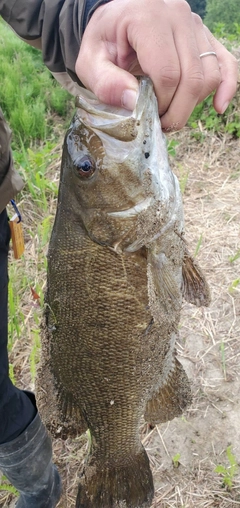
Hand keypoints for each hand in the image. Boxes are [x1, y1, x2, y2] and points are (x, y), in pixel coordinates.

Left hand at [75, 0, 237, 130]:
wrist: (115, 19)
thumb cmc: (103, 42)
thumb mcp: (89, 62)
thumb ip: (105, 83)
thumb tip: (134, 103)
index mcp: (147, 19)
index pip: (167, 74)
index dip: (160, 104)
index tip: (147, 116)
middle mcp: (177, 16)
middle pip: (191, 78)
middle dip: (177, 111)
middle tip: (160, 124)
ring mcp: (195, 24)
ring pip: (209, 76)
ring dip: (193, 104)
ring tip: (171, 113)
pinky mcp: (205, 36)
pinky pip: (226, 63)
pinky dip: (226, 87)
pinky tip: (218, 107)